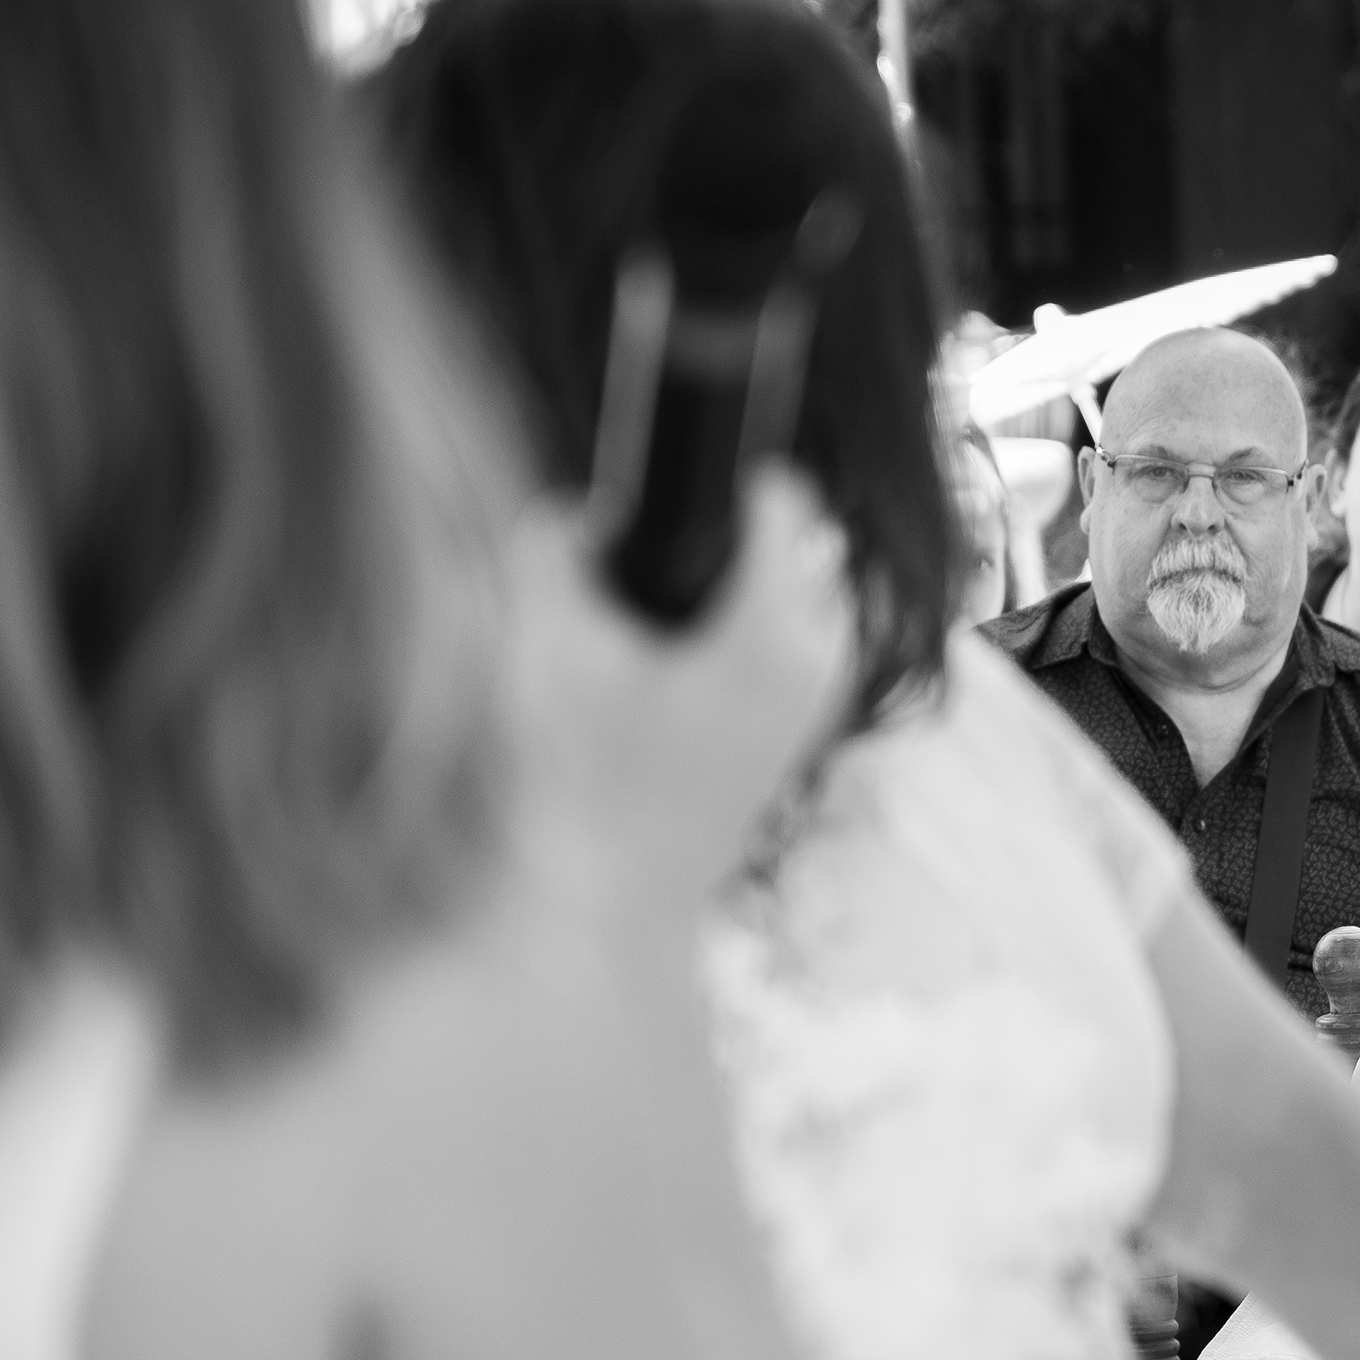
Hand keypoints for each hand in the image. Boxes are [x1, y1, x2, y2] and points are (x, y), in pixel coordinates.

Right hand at [503, 466, 854, 907]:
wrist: (602, 904)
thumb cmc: (570, 779)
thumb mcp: (542, 647)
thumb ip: (551, 548)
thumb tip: (580, 508)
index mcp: (772, 632)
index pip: (779, 501)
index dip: (720, 470)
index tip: (670, 456)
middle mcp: (817, 661)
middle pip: (803, 539)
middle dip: (736, 522)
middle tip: (657, 533)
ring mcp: (817, 701)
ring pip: (809, 590)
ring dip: (752, 573)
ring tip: (671, 585)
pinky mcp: (800, 730)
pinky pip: (799, 638)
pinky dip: (756, 621)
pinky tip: (684, 635)